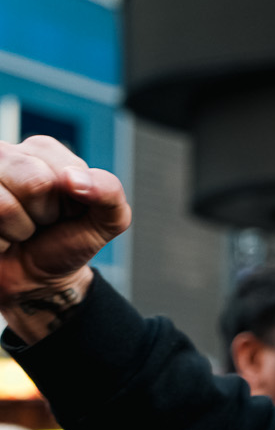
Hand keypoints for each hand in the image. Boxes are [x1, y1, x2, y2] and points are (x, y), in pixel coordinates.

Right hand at [0, 137, 130, 343]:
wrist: (34, 278)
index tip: (64, 211)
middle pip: (35, 183)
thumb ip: (110, 193)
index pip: (67, 172)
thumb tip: (74, 179)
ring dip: (20, 228)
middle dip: (45, 214)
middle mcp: (7, 155)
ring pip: (5, 204)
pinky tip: (1, 233)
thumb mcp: (106, 221)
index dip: (72, 202)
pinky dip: (2, 238)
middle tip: (40, 221)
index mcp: (43, 151)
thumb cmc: (65, 242)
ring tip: (19, 228)